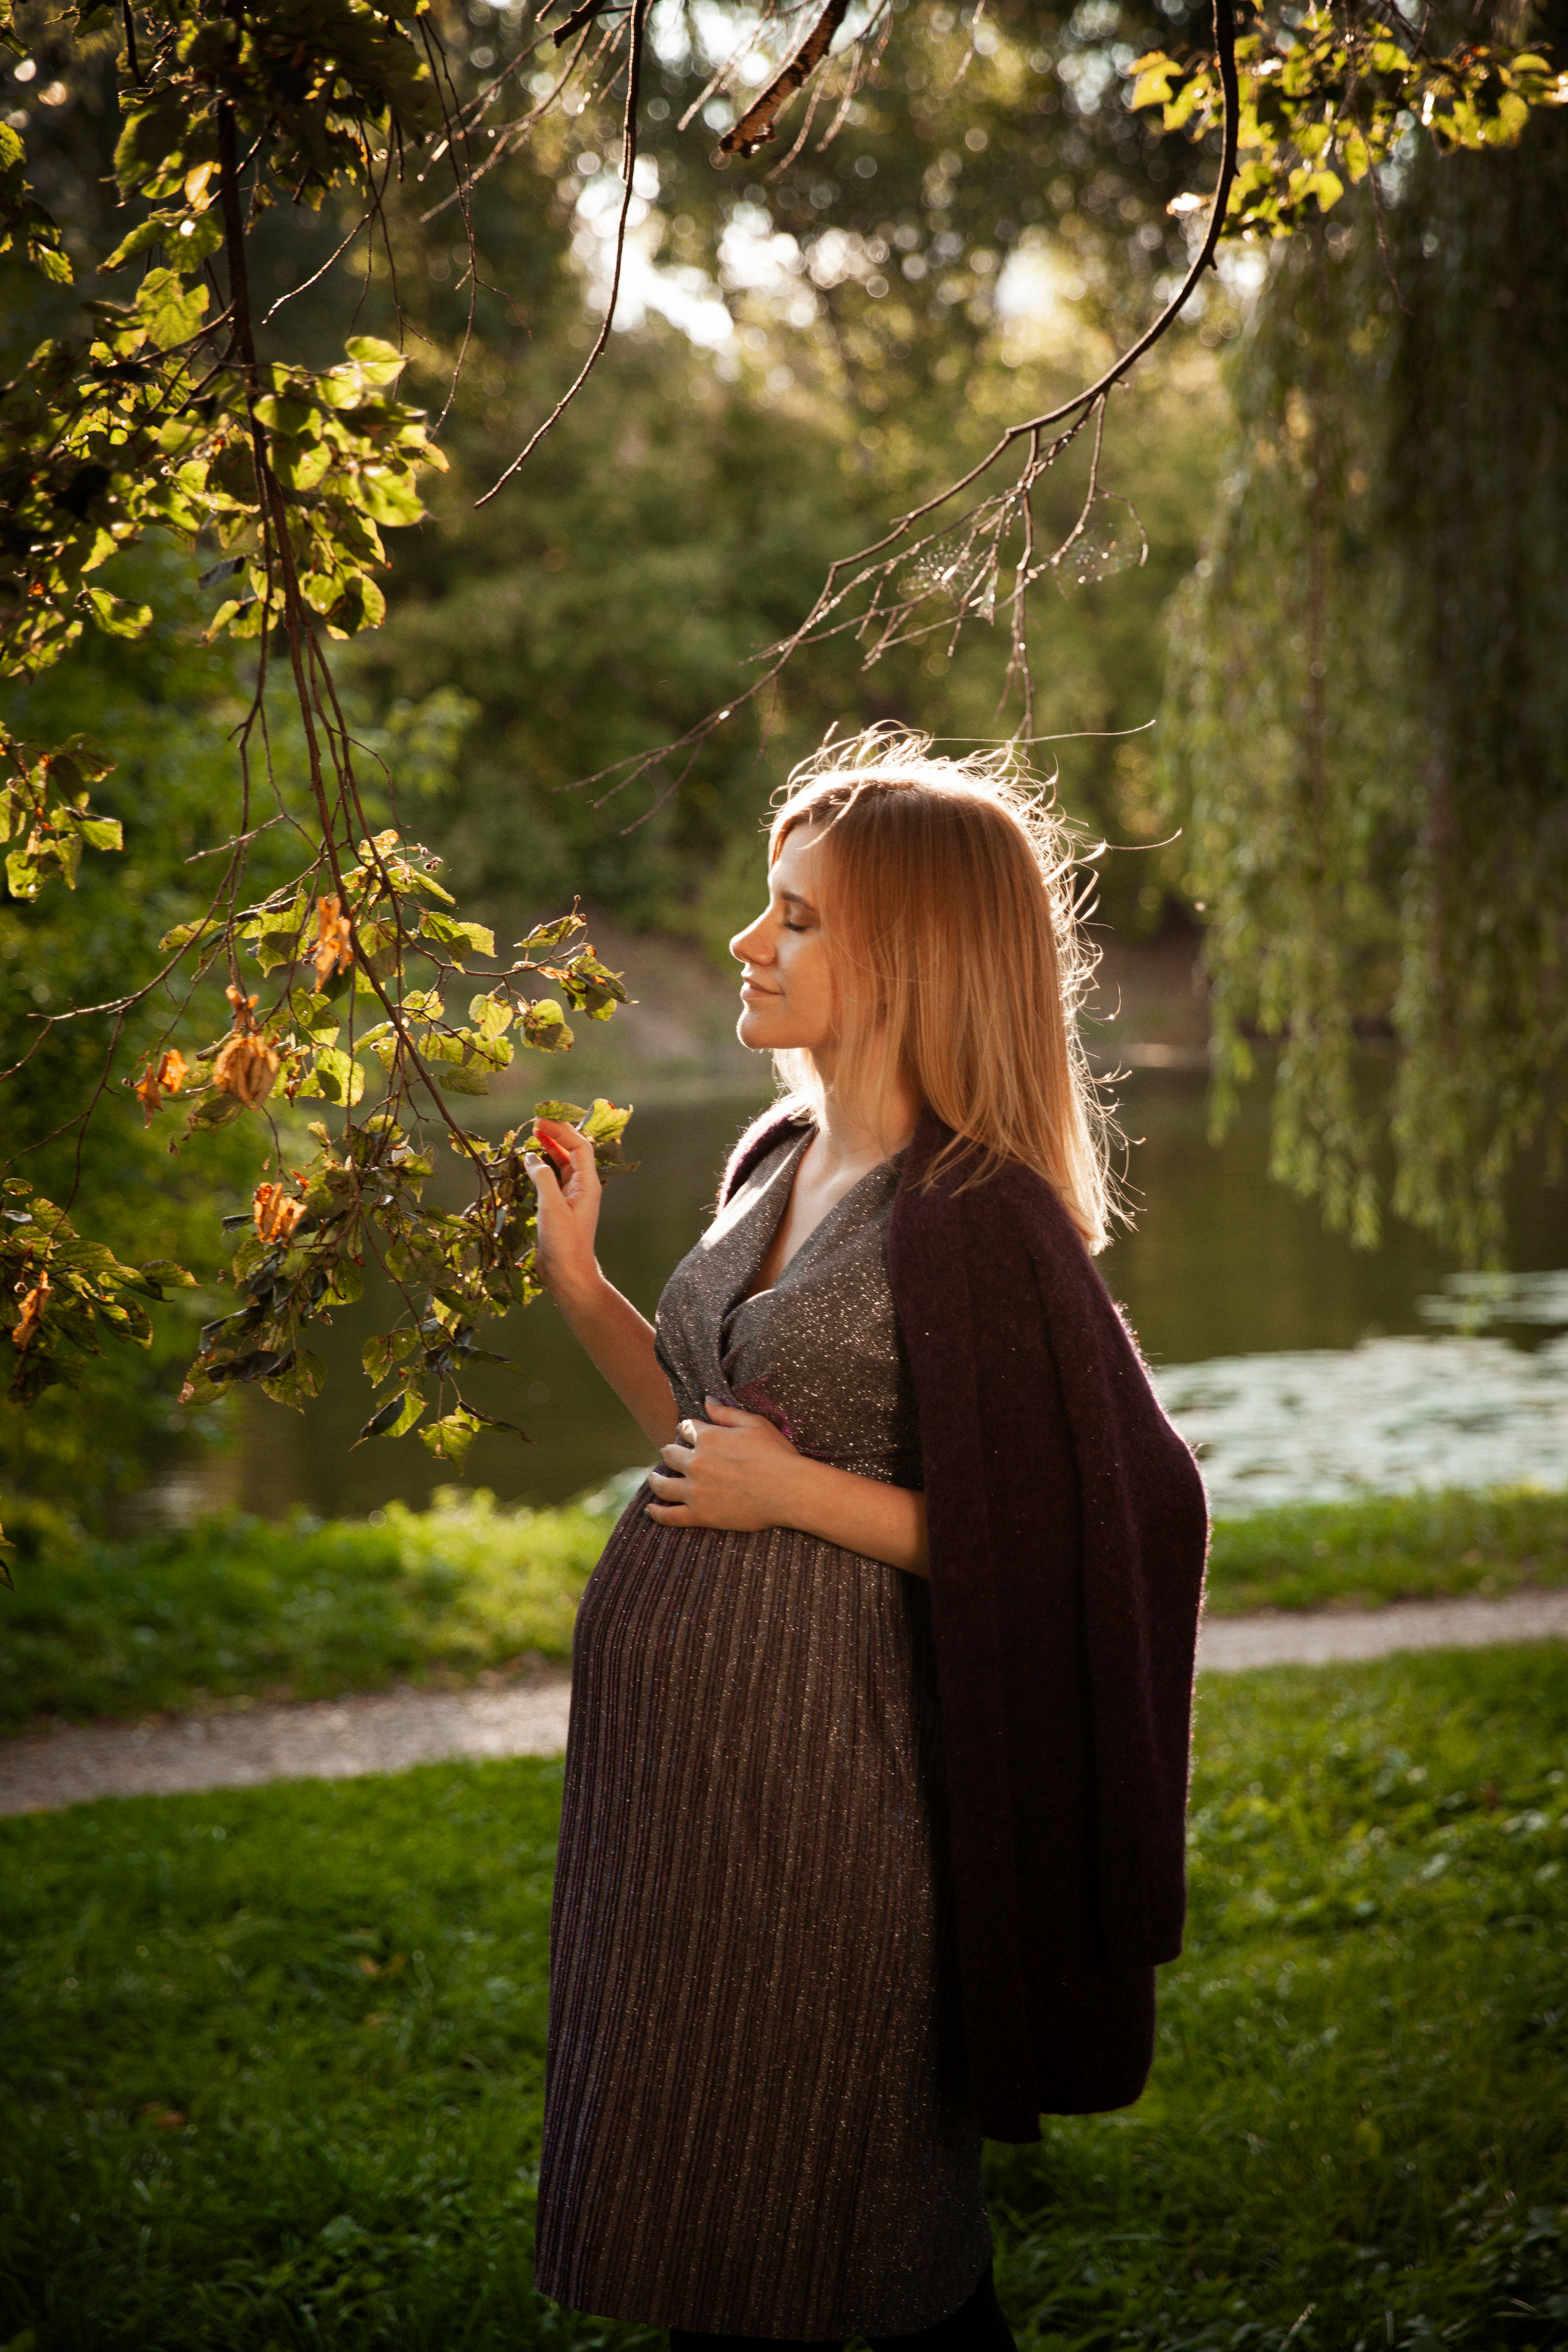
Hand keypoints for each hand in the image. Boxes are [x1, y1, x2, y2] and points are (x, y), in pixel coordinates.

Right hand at [522, 1117, 601, 1299]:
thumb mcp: (552, 1207)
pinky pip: (553, 1180)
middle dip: (556, 1136)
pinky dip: (543, 1168)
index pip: (579, 1146)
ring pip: (563, 1165)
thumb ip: (543, 1178)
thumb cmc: (564, 1243)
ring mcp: (572, 1198)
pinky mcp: (561, 1208)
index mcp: (588, 1184)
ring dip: (549, 1150)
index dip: (562, 1131)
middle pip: (573, 1152)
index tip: (541, 1121)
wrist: (568, 1274)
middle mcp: (583, 1188)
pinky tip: (530, 1165)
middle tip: (535, 1124)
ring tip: (533, 1138)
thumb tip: (531, 1157)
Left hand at [645, 1395, 806, 1532]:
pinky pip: (670, 1516)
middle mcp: (696, 1462)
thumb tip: (706, 1400)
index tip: (687, 1432)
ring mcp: (695, 1490)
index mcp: (709, 1438)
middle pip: (670, 1454)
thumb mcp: (754, 1424)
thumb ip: (726, 1413)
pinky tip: (650, 1511)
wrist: (788, 1490)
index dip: (686, 1429)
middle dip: (669, 1452)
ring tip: (653, 1479)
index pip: (687, 1429)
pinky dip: (657, 1513)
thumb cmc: (777, 1455)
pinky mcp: (700, 1515)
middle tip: (669, 1454)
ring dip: (655, 1480)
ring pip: (663, 1485)